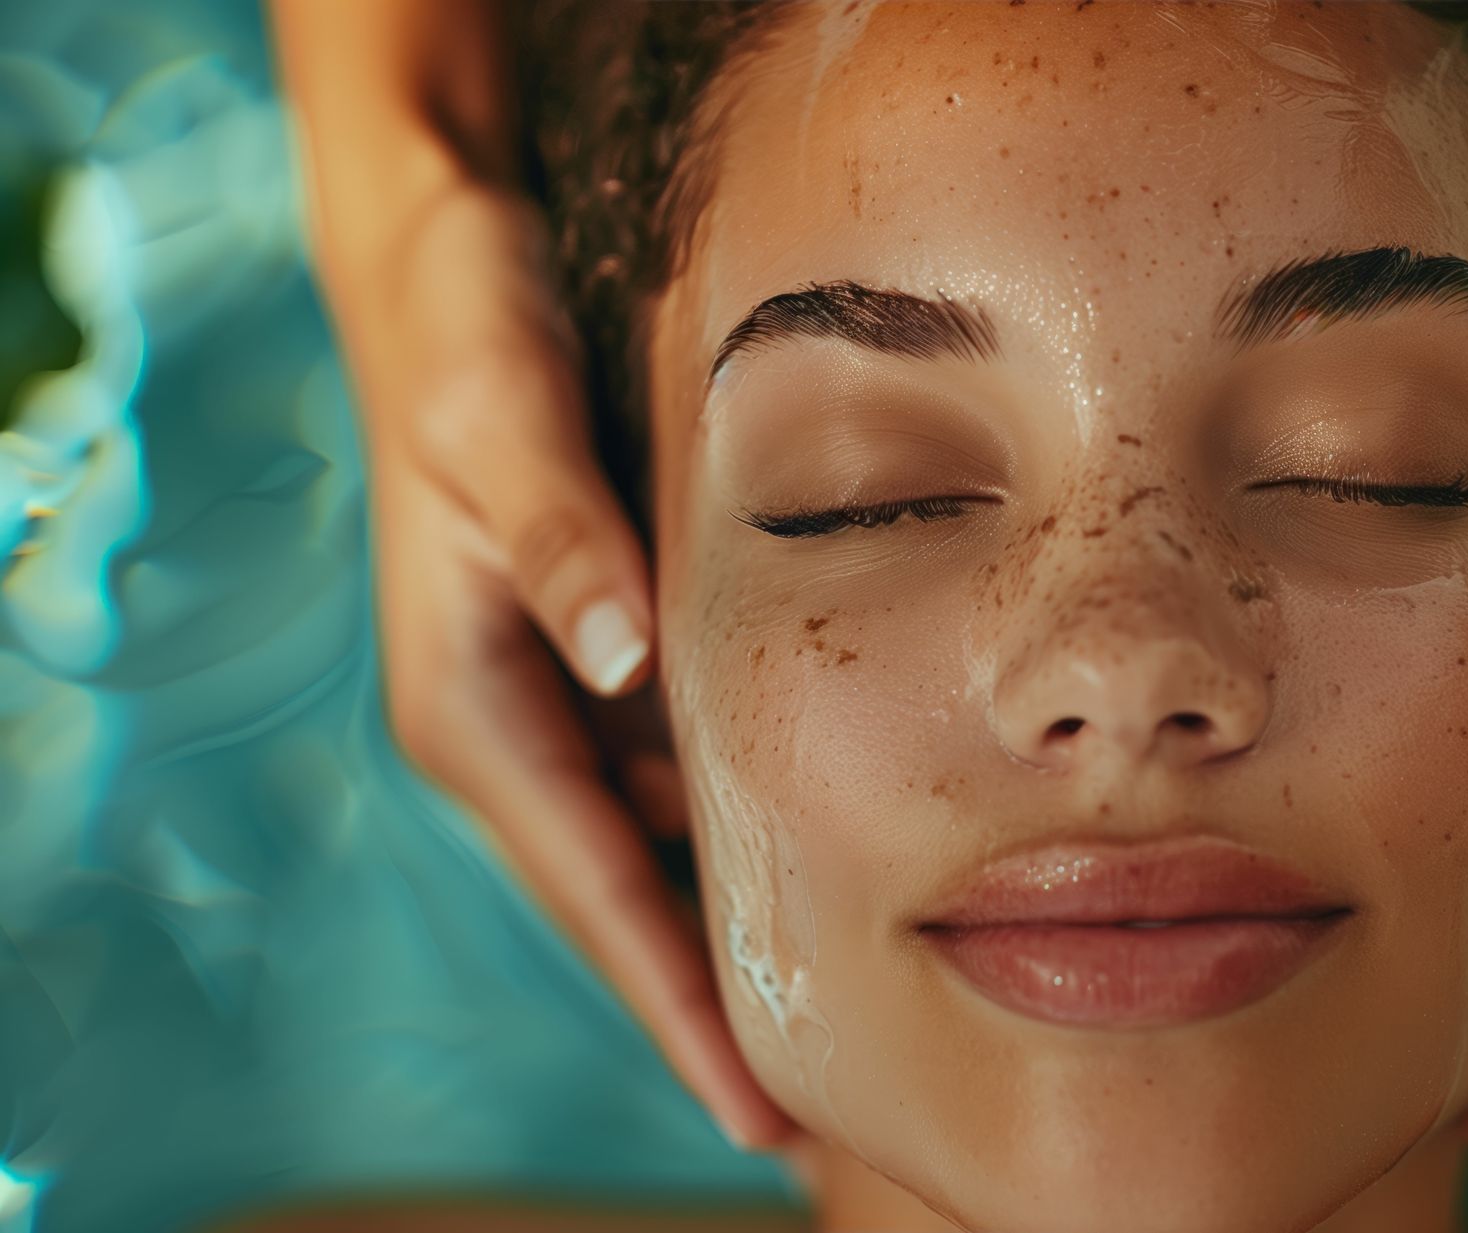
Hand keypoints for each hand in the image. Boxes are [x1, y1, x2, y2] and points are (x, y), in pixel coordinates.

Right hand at [327, 176, 794, 1149]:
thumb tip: (624, 660)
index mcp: (474, 708)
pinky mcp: (596, 651)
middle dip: (716, 1008)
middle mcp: (512, 725)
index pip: (596, 894)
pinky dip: (742, 822)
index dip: (678, 1008)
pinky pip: (676, 767)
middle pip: (632, 902)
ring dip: (739, 926)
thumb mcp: (499, 420)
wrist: (437, 258)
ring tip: (852, 1012)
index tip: (754, 1115)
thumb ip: (563, 541)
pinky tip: (831, 852)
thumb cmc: (461, 336)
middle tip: (825, 1114)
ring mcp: (557, 694)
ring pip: (662, 844)